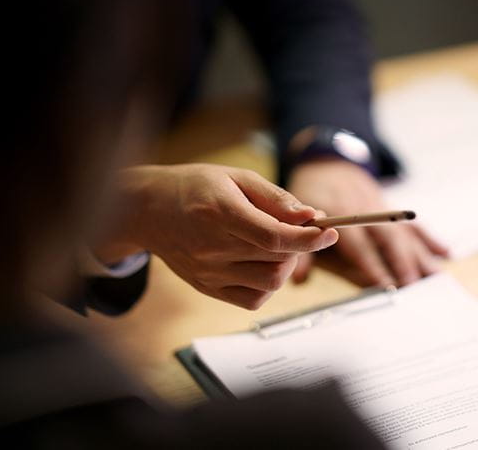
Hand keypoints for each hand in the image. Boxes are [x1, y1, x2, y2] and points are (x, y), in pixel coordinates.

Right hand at [93, 164, 337, 309]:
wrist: (148, 210)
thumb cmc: (195, 187)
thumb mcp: (236, 177)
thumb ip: (275, 198)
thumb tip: (311, 216)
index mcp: (219, 213)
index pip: (274, 236)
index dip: (308, 238)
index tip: (329, 232)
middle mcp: (212, 248)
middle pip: (276, 259)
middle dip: (300, 244)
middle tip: (298, 228)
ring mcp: (208, 273)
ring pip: (269, 283)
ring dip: (286, 265)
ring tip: (277, 244)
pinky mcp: (207, 288)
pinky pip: (252, 299)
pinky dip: (268, 285)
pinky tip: (262, 263)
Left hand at [286, 159, 448, 286]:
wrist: (325, 163)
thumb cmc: (310, 196)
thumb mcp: (295, 219)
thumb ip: (301, 250)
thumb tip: (297, 280)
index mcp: (339, 212)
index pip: (358, 244)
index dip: (372, 265)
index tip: (384, 285)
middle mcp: (365, 209)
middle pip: (387, 238)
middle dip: (401, 262)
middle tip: (412, 284)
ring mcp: (381, 207)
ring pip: (404, 232)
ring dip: (420, 255)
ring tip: (434, 276)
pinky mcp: (390, 207)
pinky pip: (412, 224)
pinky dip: (430, 239)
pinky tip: (445, 253)